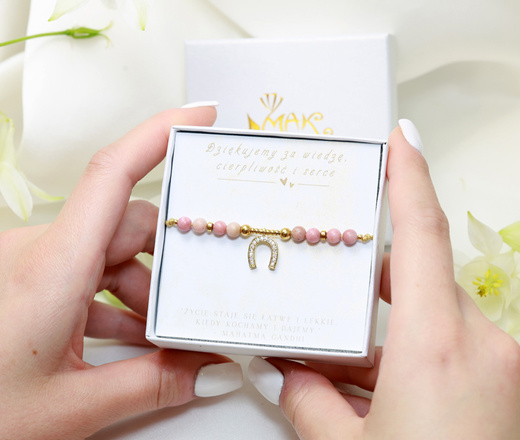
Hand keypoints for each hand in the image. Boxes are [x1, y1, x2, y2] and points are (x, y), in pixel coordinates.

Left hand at [0, 107, 242, 438]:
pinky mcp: (32, 279)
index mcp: (51, 268)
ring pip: (111, 250)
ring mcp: (35, 263)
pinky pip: (89, 270)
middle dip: (170, 261)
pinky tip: (131, 338)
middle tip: (198, 298)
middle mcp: (42, 252)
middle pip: (128, 224)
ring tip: (162, 337)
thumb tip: (205, 372)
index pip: (112, 174)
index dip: (158, 133)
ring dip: (144, 288)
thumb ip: (149, 386)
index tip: (198, 116)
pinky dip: (117, 299)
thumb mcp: (71, 406)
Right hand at [247, 120, 519, 438]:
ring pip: (432, 317)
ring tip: (340, 346)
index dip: (409, 178)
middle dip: (371, 278)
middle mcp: (482, 346)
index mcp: (441, 348)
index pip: (421, 234)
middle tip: (331, 274)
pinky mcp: (504, 385)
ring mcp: (499, 366)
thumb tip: (289, 379)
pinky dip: (409, 355)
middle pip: (419, 280)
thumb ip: (312, 405)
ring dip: (387, 326)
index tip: (401, 139)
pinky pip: (449, 348)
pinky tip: (370, 379)